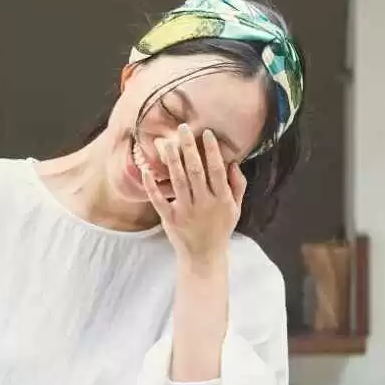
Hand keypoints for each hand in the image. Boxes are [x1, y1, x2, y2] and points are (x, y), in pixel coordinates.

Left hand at [142, 125, 245, 268]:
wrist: (204, 257)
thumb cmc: (220, 229)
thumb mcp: (235, 209)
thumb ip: (237, 186)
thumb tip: (233, 163)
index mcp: (221, 199)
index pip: (217, 170)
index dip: (212, 150)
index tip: (206, 133)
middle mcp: (204, 204)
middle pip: (196, 171)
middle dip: (189, 148)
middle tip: (183, 128)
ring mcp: (186, 212)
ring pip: (178, 181)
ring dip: (172, 160)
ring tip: (167, 142)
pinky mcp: (170, 219)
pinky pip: (159, 200)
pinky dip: (152, 186)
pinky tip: (146, 170)